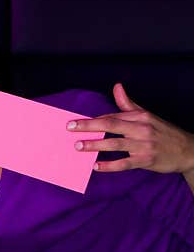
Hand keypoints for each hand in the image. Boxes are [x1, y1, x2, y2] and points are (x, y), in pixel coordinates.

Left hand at [67, 83, 193, 176]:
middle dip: (88, 126)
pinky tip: (96, 166)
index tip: (73, 121)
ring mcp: (144, 145)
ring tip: (78, 146)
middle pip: (110, 125)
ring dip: (95, 144)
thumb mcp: (147, 116)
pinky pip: (124, 163)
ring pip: (115, 144)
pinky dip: (109, 165)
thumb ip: (128, 104)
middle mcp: (141, 128)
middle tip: (70, 127)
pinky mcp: (146, 160)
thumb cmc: (163, 132)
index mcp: (140, 117)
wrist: (188, 150)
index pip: (111, 116)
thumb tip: (116, 86)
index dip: (92, 119)